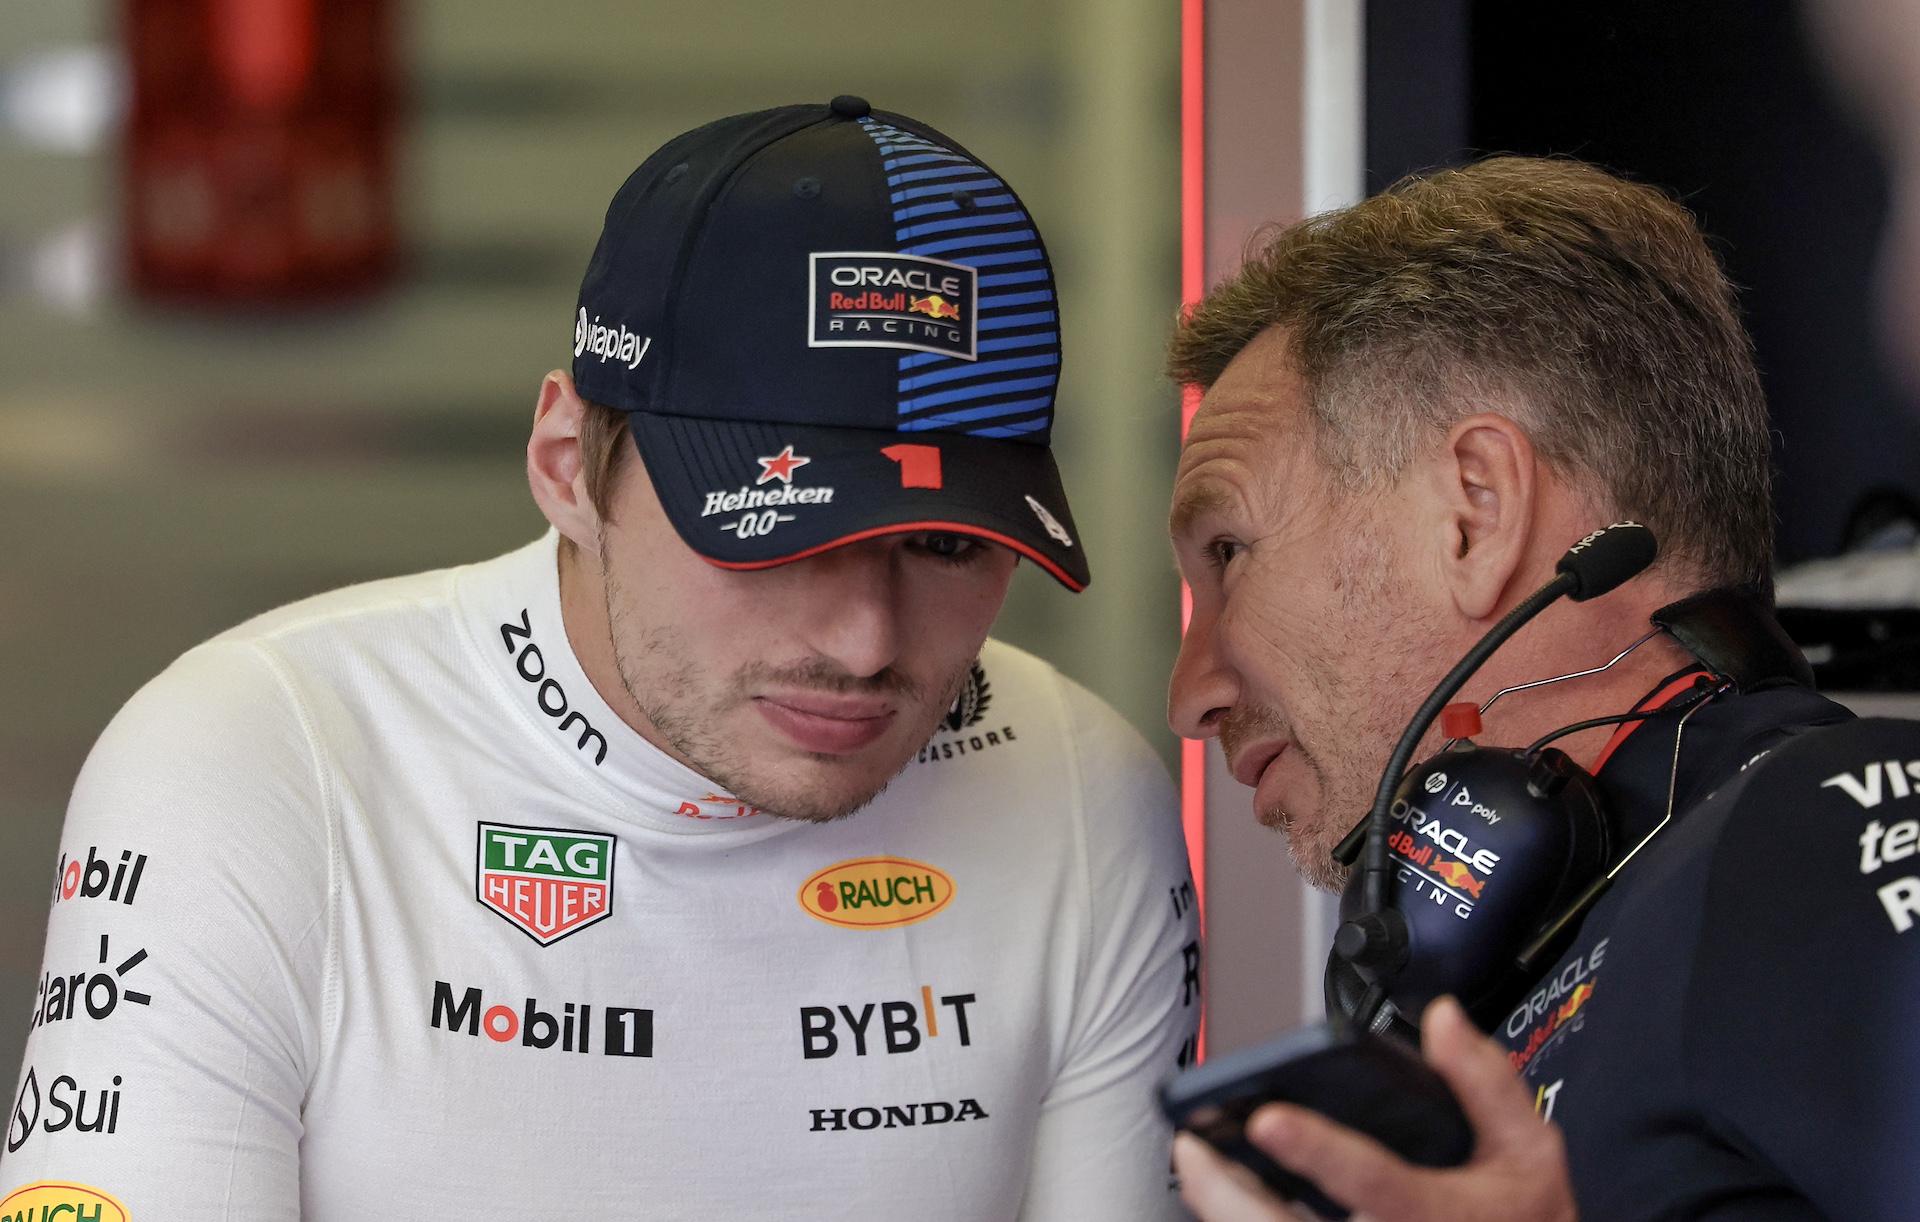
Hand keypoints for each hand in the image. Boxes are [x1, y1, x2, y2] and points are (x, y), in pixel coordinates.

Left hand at [1173, 997, 1577, 1221]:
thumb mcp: (1530, 1155)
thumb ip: (1486, 1083)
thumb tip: (1442, 1018)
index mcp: (1436, 1215)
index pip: (1371, 1181)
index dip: (1317, 1151)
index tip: (1269, 1118)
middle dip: (1229, 1194)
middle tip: (1192, 1149)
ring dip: (1225, 1211)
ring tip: (1195, 1164)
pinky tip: (1227, 1199)